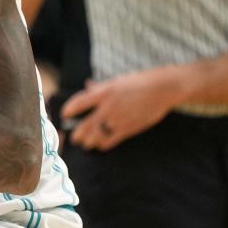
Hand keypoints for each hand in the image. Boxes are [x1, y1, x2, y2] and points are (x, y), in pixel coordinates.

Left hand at [62, 67, 184, 150]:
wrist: (162, 89)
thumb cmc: (139, 82)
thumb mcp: (116, 81)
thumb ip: (100, 87)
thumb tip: (88, 86)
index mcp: (104, 92)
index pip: (79, 102)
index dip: (69, 109)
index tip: (64, 115)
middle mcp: (108, 106)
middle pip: (86, 124)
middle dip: (78, 133)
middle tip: (74, 138)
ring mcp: (119, 118)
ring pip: (98, 134)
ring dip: (89, 141)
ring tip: (85, 144)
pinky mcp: (130, 127)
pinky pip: (112, 139)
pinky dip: (104, 144)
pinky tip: (100, 146)